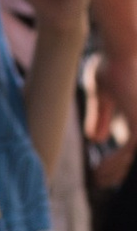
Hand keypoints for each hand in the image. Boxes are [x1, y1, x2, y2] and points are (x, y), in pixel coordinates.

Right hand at [89, 42, 136, 187]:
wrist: (124, 49)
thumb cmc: (113, 63)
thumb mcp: (103, 95)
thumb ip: (102, 116)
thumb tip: (97, 139)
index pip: (135, 147)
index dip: (122, 162)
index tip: (103, 171)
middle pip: (135, 156)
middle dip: (120, 171)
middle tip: (103, 181)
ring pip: (134, 159)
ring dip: (116, 171)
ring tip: (98, 178)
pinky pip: (128, 154)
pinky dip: (114, 165)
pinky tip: (99, 171)